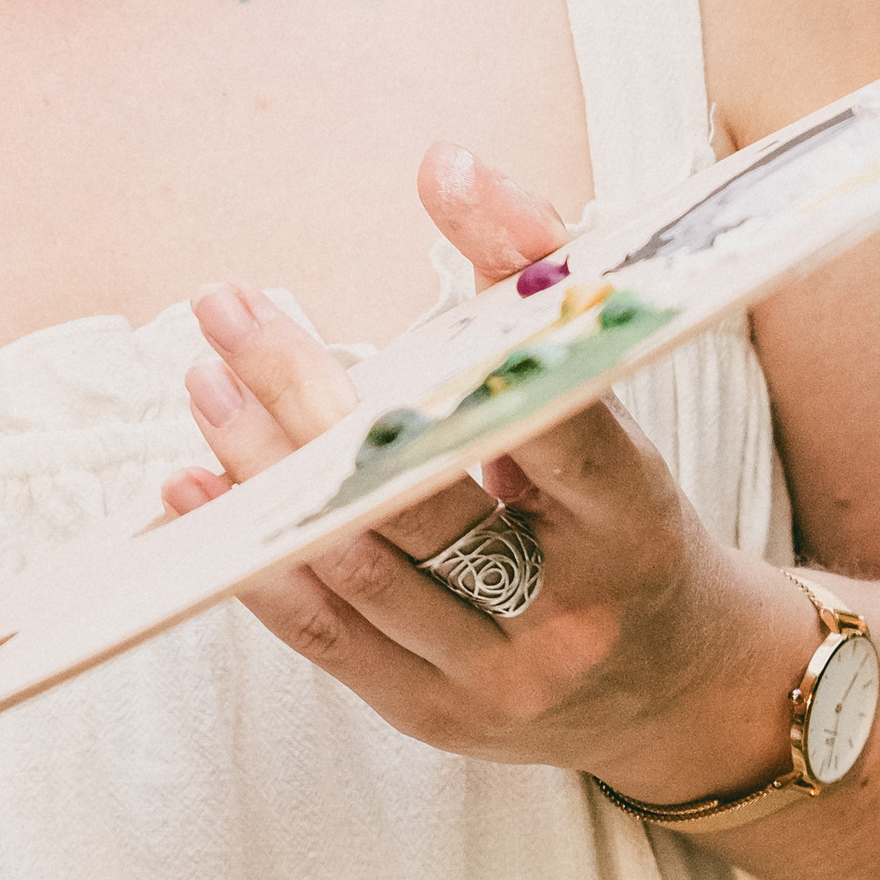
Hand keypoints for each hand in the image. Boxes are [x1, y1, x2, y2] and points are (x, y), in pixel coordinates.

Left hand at [161, 143, 811, 798]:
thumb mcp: (616, 424)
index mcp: (630, 524)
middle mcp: (564, 613)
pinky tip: (192, 486)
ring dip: (261, 465)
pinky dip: (251, 557)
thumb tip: (445, 166)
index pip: (552, 405)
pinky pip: (321, 636)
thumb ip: (535, 310)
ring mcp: (490, 678)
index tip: (437, 182)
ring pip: (353, 565)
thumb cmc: (635, 529)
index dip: (498, 284)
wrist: (686, 698)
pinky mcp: (425, 713)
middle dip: (304, 393)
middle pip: (414, 496)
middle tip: (233, 307)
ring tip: (205, 375)